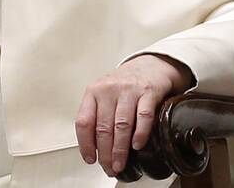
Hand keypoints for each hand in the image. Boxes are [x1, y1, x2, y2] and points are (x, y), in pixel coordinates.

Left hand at [75, 54, 193, 176]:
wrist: (150, 65)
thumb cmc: (124, 85)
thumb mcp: (104, 94)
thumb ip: (97, 115)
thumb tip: (93, 147)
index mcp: (93, 92)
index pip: (83, 121)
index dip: (85, 143)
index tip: (90, 158)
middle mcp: (108, 90)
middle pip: (103, 127)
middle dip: (105, 152)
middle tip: (108, 167)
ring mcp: (128, 90)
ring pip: (121, 124)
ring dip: (120, 149)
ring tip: (120, 164)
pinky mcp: (148, 92)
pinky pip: (143, 116)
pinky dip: (140, 133)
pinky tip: (137, 146)